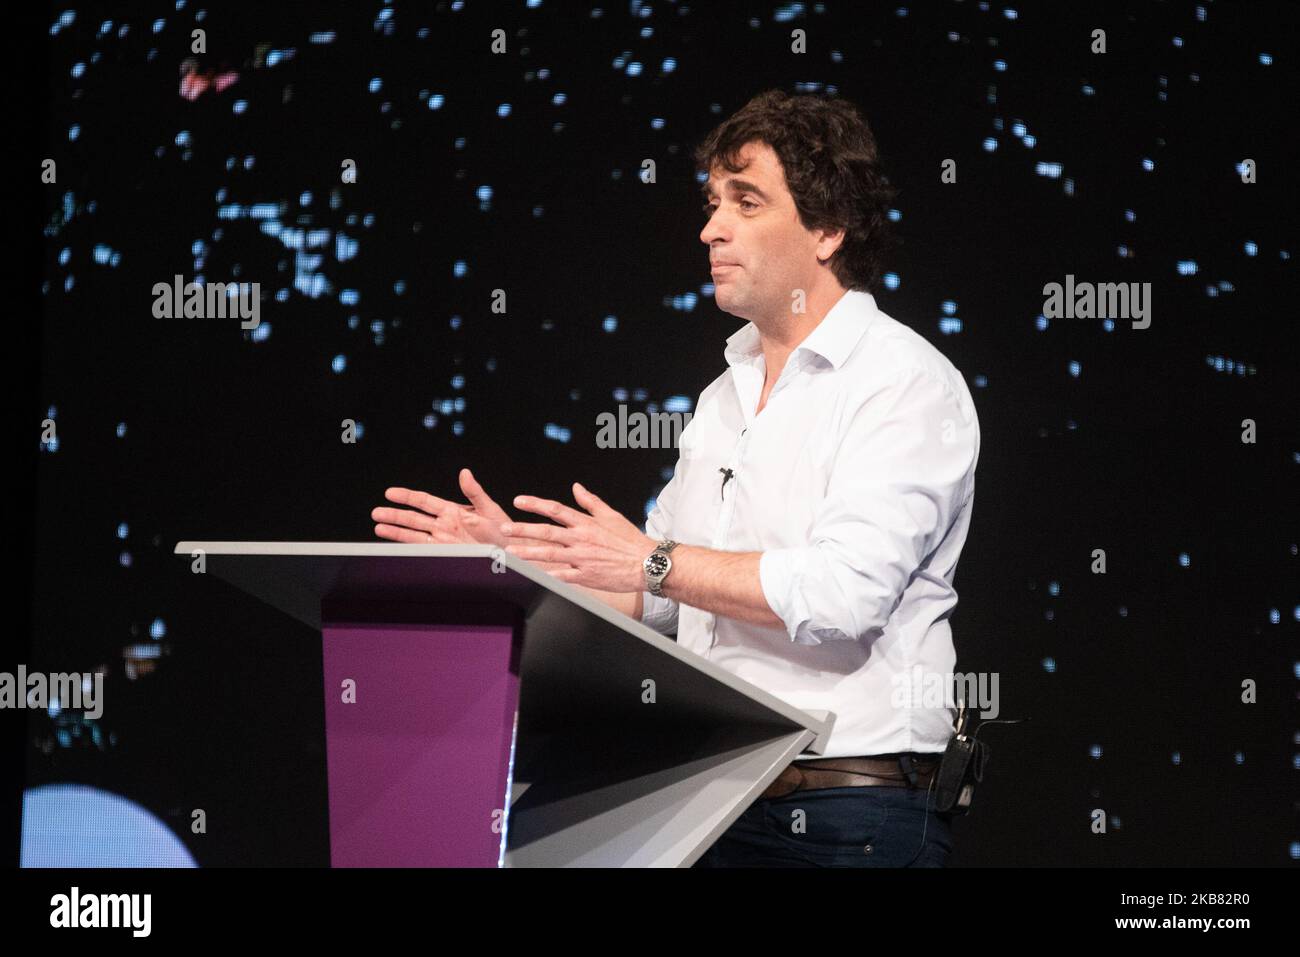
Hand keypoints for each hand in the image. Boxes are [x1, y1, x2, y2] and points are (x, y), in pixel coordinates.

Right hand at [371, 468, 514, 545]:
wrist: (512, 551)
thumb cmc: (504, 530)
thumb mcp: (490, 509)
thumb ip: (475, 492)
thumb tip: (464, 473)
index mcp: (453, 510)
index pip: (424, 501)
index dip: (407, 497)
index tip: (390, 493)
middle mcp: (444, 524)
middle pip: (414, 518)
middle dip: (394, 515)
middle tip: (375, 512)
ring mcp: (444, 540)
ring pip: (414, 534)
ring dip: (396, 530)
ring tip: (377, 527)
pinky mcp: (447, 553)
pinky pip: (424, 549)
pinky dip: (409, 546)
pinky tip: (394, 544)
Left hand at [502, 482, 656, 592]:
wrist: (647, 563)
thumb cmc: (630, 540)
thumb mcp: (611, 515)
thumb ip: (590, 501)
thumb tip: (576, 487)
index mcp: (586, 523)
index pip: (556, 509)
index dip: (535, 504)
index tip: (518, 501)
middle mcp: (581, 539)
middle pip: (547, 532)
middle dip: (523, 529)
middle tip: (504, 528)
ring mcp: (582, 558)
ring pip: (550, 554)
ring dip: (528, 553)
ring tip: (510, 552)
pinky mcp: (586, 576)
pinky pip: (564, 576)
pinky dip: (549, 576)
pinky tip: (534, 577)